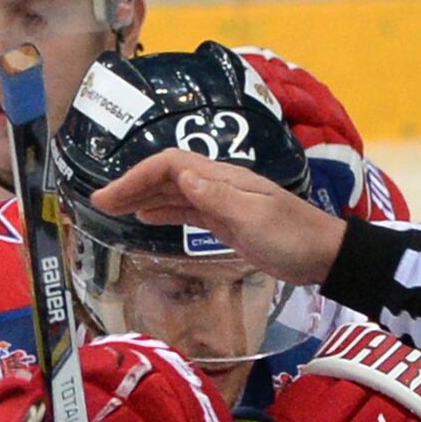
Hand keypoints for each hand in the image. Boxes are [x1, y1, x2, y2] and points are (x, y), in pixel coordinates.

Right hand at [89, 150, 346, 284]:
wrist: (323, 255)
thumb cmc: (291, 237)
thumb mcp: (254, 218)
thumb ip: (217, 197)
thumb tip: (182, 175)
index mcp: (223, 178)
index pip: (170, 165)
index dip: (137, 176)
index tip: (108, 196)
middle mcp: (218, 184)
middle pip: (166, 175)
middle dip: (131, 185)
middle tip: (97, 203)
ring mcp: (221, 202)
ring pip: (172, 192)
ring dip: (141, 196)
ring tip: (111, 209)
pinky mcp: (225, 221)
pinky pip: (185, 210)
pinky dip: (162, 211)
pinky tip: (144, 218)